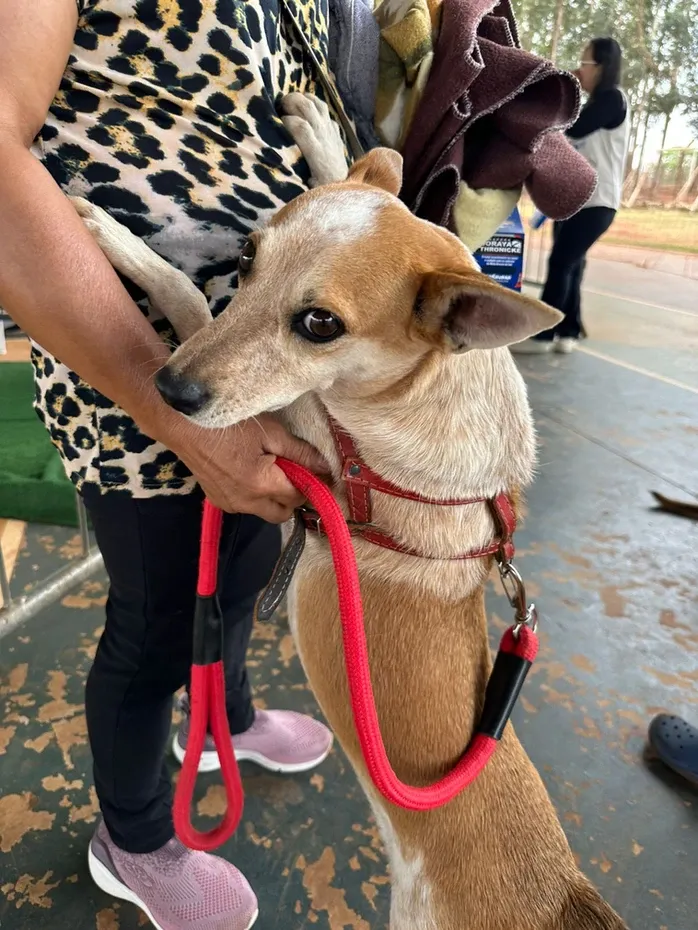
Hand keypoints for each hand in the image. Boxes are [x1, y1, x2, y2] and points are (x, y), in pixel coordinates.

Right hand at [165, 413, 328, 522]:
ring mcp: (230, 504)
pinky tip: (250, 472)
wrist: (182, 425)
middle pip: (283, 513)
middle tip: (293, 472)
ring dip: (274, 498)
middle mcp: (246, 502)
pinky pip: (247, 507)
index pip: (299, 496)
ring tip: (270, 469)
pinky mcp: (218, 501)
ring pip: (265, 512)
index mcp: (262, 484)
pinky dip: (256, 496)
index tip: (317, 472)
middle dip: (293, 498)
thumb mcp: (270, 432)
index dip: (311, 485)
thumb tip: (325, 468)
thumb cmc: (228, 424)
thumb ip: (300, 453)